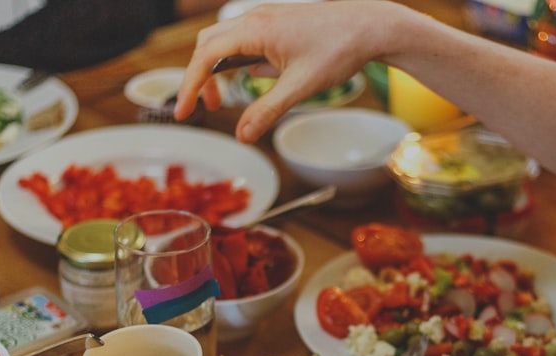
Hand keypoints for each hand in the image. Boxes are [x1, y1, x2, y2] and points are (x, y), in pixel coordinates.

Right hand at [174, 1, 411, 141]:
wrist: (370, 26)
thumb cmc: (339, 50)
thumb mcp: (300, 88)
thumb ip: (268, 112)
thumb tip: (243, 136)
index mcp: (255, 29)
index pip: (206, 57)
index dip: (190, 85)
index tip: (185, 112)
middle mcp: (255, 18)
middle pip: (208, 45)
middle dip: (201, 77)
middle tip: (207, 108)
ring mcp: (266, 18)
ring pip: (225, 41)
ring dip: (219, 69)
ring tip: (224, 100)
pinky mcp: (277, 23)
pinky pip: (246, 40)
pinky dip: (240, 61)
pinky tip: (258, 79)